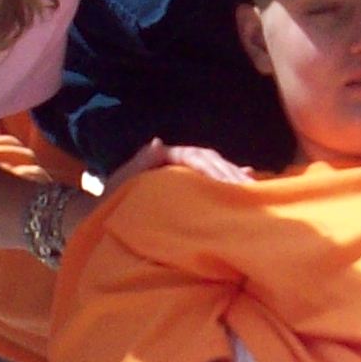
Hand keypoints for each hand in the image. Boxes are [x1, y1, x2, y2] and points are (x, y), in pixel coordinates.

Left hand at [108, 139, 251, 189]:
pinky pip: (213, 185)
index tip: (227, 182)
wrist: (107, 220)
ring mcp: (185, 176)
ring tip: (252, 188)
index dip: (213, 168)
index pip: (196, 156)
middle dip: (229, 174)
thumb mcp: (122, 181)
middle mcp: (179, 163)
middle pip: (211, 163)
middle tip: (247, 188)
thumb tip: (159, 142)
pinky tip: (249, 183)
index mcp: (166, 156)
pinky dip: (231, 183)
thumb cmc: (114, 200)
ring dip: (234, 179)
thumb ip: (140, 163)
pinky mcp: (190, 191)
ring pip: (216, 172)